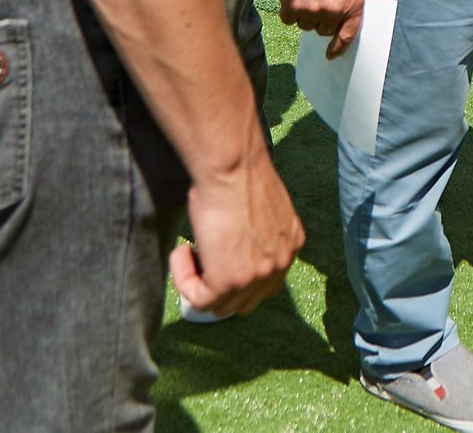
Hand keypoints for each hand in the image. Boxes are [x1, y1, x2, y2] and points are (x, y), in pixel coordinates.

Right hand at [169, 153, 302, 318]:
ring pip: (220, 307)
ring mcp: (256, 276)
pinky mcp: (229, 281)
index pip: (267, 283)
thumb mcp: (260, 207)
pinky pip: (198, 300)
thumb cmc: (237, 173)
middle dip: (220, 287)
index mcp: (290, 244)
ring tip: (189, 252)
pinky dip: (183, 279)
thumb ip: (256, 232)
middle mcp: (280, 264)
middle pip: (246, 302)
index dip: (239, 278)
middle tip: (200, 260)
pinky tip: (181, 252)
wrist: (231, 166)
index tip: (217, 258)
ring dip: (200, 284)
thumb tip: (234, 245)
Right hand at [277, 0, 367, 56]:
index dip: (338, 47)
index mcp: (354, 4)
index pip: (348, 35)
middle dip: (319, 19)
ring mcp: (313, 9)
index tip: (330, 54)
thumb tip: (341, 21)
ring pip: (304, 25)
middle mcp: (334, 10)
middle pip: (322, 30)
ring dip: (303, 12)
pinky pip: (288, 19)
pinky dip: (288, 8)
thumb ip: (350, 1)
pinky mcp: (293, 5)